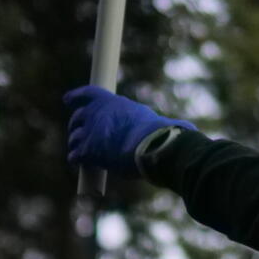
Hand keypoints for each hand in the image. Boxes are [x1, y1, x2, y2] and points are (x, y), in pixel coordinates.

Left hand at [64, 85, 194, 176]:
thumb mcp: (160, 122)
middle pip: (77, 118)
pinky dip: (77, 161)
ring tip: (81, 153)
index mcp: (112, 101)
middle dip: (77, 126)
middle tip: (80, 134)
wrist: (152, 148)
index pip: (87, 94)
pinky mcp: (88, 151)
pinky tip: (81, 165)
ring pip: (74, 139)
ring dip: (76, 145)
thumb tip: (190, 130)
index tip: (68, 100)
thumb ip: (163, 124)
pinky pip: (75, 156)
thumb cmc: (161, 135)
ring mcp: (91, 132)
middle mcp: (97, 113)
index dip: (76, 97)